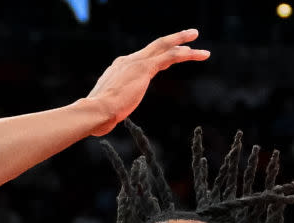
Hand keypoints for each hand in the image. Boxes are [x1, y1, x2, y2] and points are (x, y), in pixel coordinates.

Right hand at [86, 30, 209, 135]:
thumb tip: (110, 117)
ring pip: (165, 47)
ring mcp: (136, 62)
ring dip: (183, 43)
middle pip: (156, 46)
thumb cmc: (98, 116)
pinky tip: (196, 54)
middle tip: (191, 35)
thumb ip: (113, 106)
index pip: (143, 58)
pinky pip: (169, 56)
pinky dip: (184, 54)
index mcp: (119, 68)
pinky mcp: (144, 68)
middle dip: (174, 39)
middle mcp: (128, 61)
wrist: (95, 111)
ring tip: (198, 41)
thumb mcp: (108, 107)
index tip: (170, 57)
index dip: (158, 56)